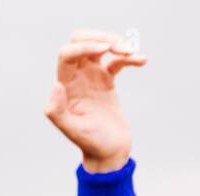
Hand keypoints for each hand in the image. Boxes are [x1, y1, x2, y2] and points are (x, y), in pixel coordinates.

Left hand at [45, 29, 146, 171]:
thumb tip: (56, 85)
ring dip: (117, 43)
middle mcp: (76, 79)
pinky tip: (142, 61)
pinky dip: (129, 57)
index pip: (68, 53)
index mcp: (65, 86)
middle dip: (101, 37)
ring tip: (132, 53)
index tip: (106, 49)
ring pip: (100, 47)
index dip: (84, 45)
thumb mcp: (73, 131)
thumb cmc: (91, 145)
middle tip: (120, 47)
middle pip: (82, 42)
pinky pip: (117, 61)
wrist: (109, 154)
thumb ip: (57, 112)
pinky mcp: (107, 82)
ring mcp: (91, 79)